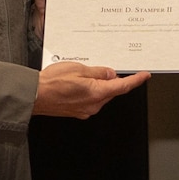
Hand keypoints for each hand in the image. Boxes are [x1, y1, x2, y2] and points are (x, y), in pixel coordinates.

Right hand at [33, 60, 149, 117]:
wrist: (33, 96)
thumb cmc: (51, 83)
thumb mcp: (78, 68)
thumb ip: (97, 71)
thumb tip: (109, 73)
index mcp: (98, 93)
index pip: (123, 86)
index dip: (136, 80)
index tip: (145, 75)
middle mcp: (94, 105)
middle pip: (111, 90)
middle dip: (110, 79)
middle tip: (99, 68)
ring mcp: (85, 110)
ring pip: (99, 95)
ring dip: (96, 84)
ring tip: (80, 74)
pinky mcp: (77, 112)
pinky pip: (89, 100)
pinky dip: (88, 90)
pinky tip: (76, 83)